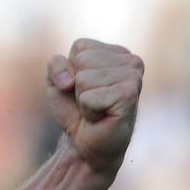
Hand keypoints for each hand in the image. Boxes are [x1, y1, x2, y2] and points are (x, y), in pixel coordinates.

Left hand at [46, 38, 143, 177]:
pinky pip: (89, 97)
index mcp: (117, 52)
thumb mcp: (56, 80)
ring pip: (83, 78)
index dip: (71, 69)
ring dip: (83, 99)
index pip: (81, 46)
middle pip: (81, 60)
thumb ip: (56, 65)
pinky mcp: (130, 97)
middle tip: (91, 101)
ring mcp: (133, 78)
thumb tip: (71, 81)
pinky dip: (88, 110)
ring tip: (97, 109)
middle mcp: (131, 61)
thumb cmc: (74, 110)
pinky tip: (102, 117)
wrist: (85, 144)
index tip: (83, 88)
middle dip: (76, 84)